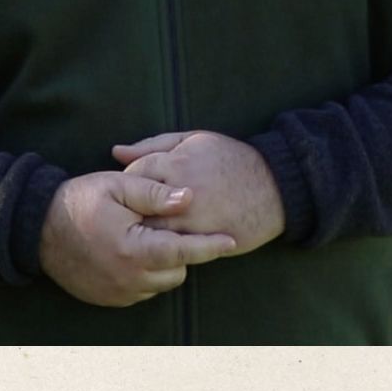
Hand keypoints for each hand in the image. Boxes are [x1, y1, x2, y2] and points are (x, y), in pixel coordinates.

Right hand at [37, 171, 236, 306]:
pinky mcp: (110, 300)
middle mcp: (129, 278)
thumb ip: (155, 193)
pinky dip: (145, 274)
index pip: (184, 251)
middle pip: (177, 271)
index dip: (210, 245)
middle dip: (180, 250)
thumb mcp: (117, 186)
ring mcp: (119, 293)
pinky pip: (142, 290)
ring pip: (161, 282)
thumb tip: (189, 198)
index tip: (231, 240)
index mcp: (134, 249)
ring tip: (147, 236)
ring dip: (163, 263)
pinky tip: (132, 252)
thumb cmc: (79, 201)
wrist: (38, 229)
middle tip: (168, 226)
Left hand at [113, 131, 285, 256]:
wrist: (275, 186)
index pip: (132, 177)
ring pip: (153, 233)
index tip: (127, 194)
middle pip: (138, 209)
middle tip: (125, 218)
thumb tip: (116, 153)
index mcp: (176, 163)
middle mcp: (182, 192)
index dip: (126, 187)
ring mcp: (194, 220)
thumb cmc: (229, 159)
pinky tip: (161, 245)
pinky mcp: (206, 241)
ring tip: (138, 234)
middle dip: (129, 214)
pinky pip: (175, 249)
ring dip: (144, 234)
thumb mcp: (192, 140)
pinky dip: (164, 248)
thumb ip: (152, 145)